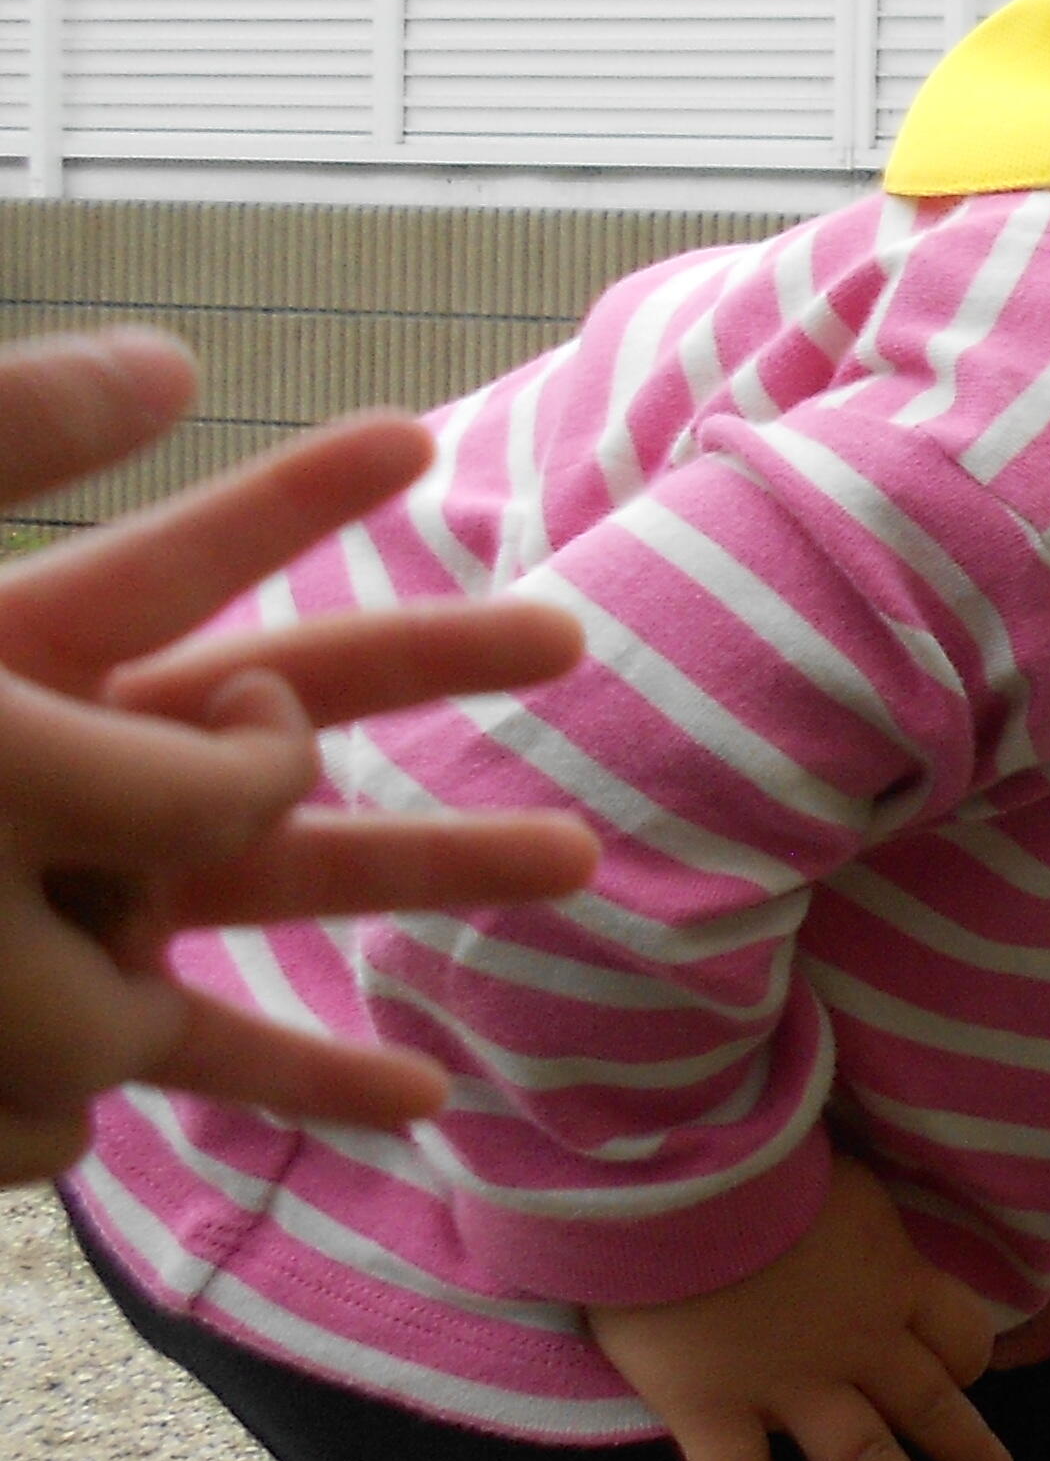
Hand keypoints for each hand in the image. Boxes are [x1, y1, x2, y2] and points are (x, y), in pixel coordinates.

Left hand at [0, 333, 596, 1185]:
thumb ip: (9, 452)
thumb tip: (178, 363)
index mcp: (17, 663)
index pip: (201, 550)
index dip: (307, 490)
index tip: (418, 440)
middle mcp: (55, 776)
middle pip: (288, 705)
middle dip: (430, 665)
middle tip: (570, 637)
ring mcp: (53, 904)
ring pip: (284, 881)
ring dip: (433, 869)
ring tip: (581, 863)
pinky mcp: (29, 1035)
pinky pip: (179, 1051)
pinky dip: (295, 1072)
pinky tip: (410, 1097)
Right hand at [587, 1153, 1013, 1460]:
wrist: (672, 1179)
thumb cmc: (755, 1152)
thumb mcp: (839, 1164)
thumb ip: (861, 1200)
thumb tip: (870, 1186)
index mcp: (891, 1276)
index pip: (960, 1329)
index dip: (972, 1354)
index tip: (976, 1369)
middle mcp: (856, 1341)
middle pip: (931, 1405)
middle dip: (969, 1448)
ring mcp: (787, 1383)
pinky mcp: (712, 1409)